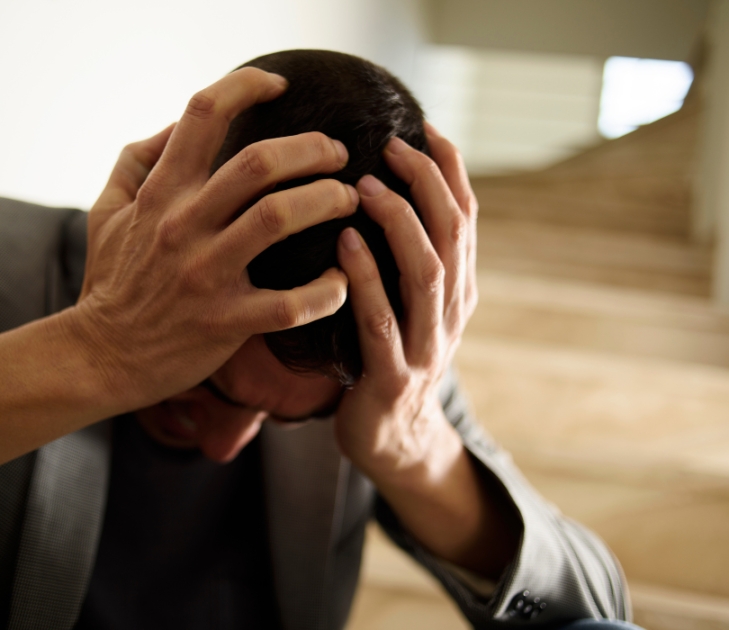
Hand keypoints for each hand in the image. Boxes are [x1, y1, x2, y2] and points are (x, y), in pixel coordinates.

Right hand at [63, 68, 357, 414]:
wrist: (102, 356)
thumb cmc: (112, 281)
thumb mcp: (106, 211)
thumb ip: (137, 160)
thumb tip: (176, 125)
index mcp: (160, 194)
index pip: (202, 114)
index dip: (245, 85)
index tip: (279, 85)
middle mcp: (182, 226)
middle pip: (258, 164)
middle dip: (311, 148)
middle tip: (337, 154)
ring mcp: (204, 275)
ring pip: (277, 219)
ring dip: (326, 201)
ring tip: (347, 201)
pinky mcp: (224, 324)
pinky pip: (288, 304)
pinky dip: (326, 291)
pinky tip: (341, 279)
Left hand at [334, 123, 477, 480]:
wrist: (393, 442)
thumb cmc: (389, 360)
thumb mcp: (409, 306)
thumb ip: (405, 260)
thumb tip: (380, 191)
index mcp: (458, 291)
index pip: (466, 218)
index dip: (450, 170)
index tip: (424, 127)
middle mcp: (451, 313)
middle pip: (452, 235)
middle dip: (427, 183)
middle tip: (391, 145)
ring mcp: (427, 346)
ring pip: (426, 272)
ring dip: (399, 223)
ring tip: (364, 186)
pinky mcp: (393, 377)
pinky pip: (380, 320)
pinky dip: (366, 277)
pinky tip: (344, 243)